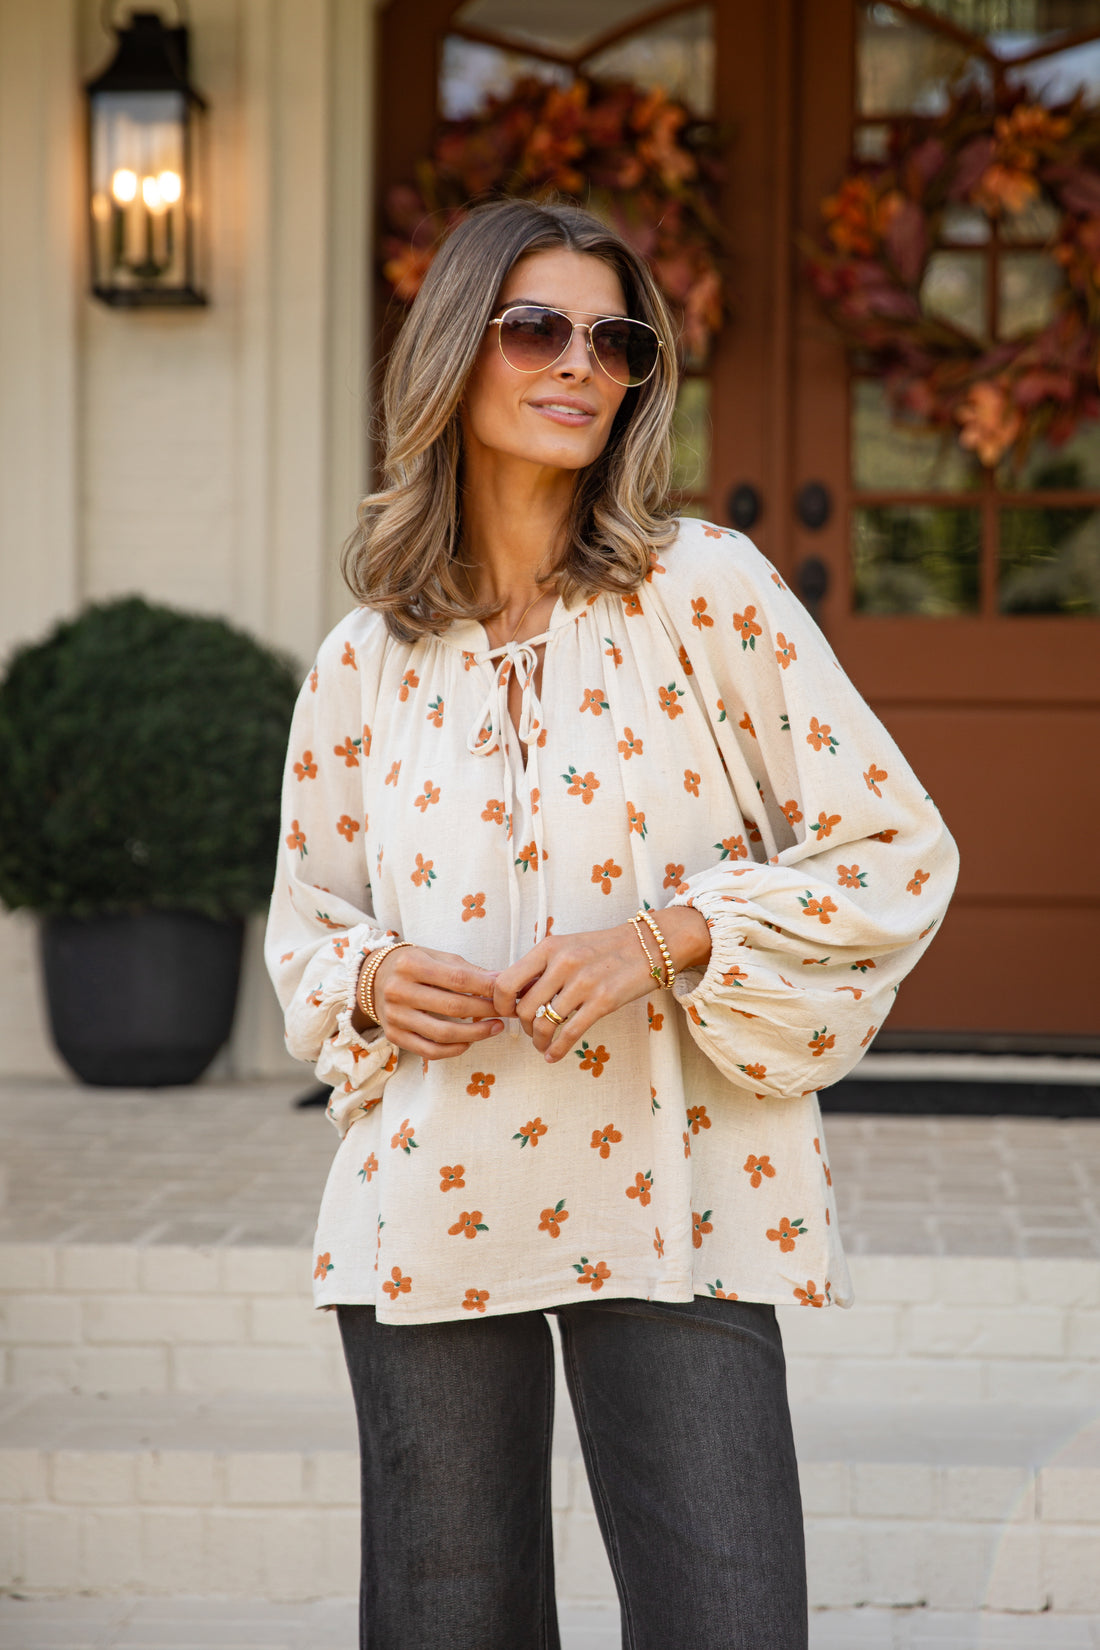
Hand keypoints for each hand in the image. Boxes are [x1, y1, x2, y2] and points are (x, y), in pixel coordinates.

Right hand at [364, 946, 503, 1062]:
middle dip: (486, 1010)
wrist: (373, 978)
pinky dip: (454, 1050)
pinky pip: (429, 1051)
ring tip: (495, 1027)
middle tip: (507, 1011)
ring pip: (442, 1033)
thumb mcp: (437, 957)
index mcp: (411, 964)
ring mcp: (394, 1016)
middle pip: (452, 1007)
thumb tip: (502, 981)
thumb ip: (467, 970)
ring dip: (475, 1033)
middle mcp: (398, 990)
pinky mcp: (394, 1036)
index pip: (457, 979)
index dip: (486, 988)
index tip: (508, 992)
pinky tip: (470, 1042)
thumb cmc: (414, 965)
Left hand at [492, 905, 709, 1062]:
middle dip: (524, 1026)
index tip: (507, 1013)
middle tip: (531, 1031)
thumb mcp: (567, 947)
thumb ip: (541, 968)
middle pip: (524, 1008)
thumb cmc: (603, 949)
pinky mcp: (603, 1001)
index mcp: (549, 948)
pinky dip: (557, 1050)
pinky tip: (553, 1056)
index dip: (500, 1004)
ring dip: (539, 1041)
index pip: (506, 982)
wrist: (649, 945)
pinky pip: (570, 1033)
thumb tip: (511, 994)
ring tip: (542, 1045)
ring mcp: (583, 983)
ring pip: (545, 1023)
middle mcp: (563, 963)